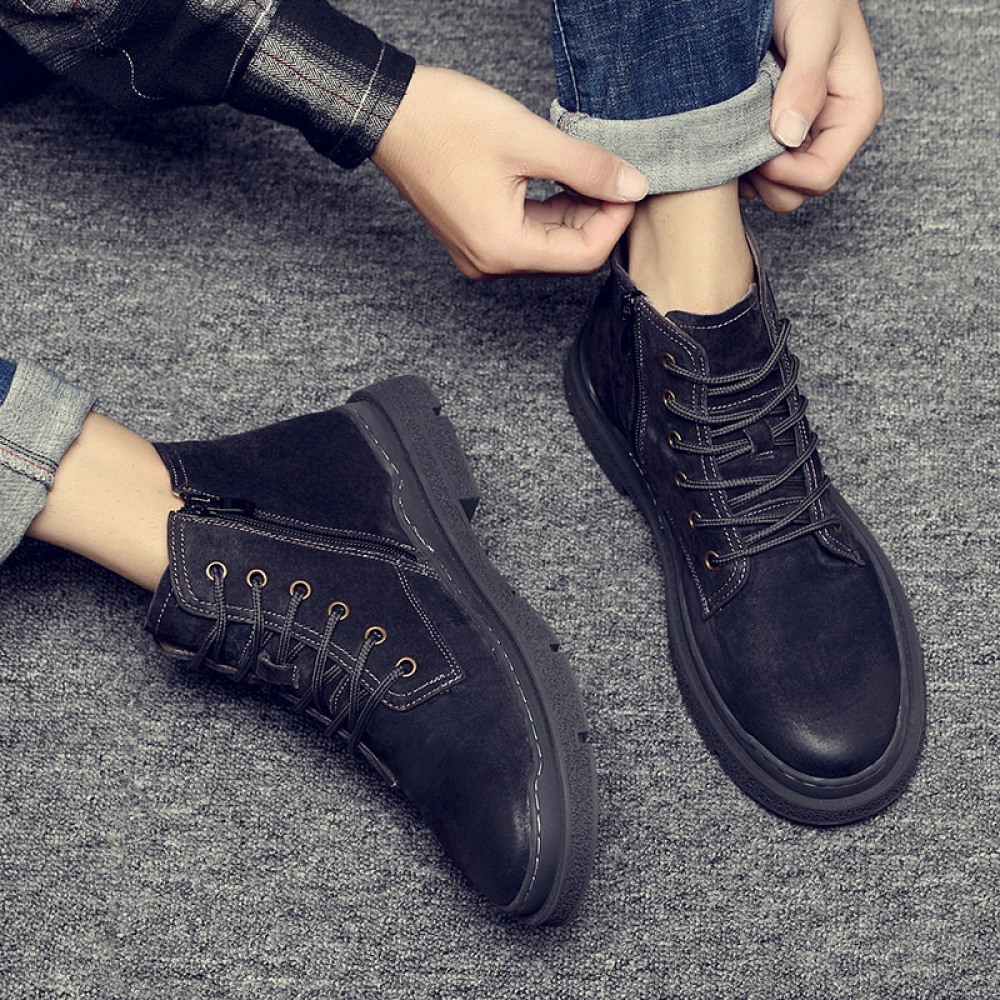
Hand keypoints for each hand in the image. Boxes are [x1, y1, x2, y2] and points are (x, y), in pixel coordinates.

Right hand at [370, 65, 648, 277]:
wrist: (389, 112)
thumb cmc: (446, 122)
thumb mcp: (528, 140)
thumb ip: (587, 167)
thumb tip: (634, 187)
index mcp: (502, 249)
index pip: (583, 256)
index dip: (614, 221)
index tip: (628, 183)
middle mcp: (490, 262)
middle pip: (567, 255)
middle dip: (597, 216)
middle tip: (612, 172)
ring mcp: (479, 253)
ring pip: (548, 245)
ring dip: (575, 211)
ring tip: (585, 169)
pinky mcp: (475, 236)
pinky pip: (526, 235)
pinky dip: (550, 211)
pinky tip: (560, 178)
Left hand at [741, 0, 883, 211]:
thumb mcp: (812, 26)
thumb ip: (805, 80)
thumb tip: (789, 134)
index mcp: (854, 113)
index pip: (820, 176)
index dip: (783, 173)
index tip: (754, 145)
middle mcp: (830, 132)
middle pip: (796, 192)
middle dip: (764, 176)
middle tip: (737, 138)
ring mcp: (802, 136)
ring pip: (773, 187)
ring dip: (747, 170)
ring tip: (730, 129)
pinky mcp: (775, 133)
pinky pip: (754, 169)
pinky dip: (736, 159)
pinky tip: (725, 129)